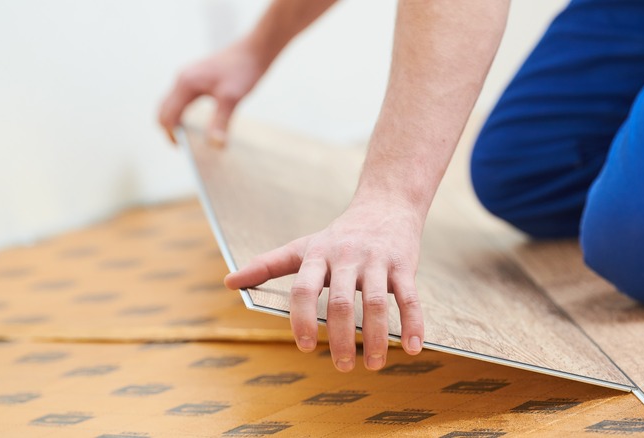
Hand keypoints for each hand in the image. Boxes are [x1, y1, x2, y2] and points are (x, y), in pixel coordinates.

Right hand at [158, 41, 268, 145]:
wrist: (254, 50)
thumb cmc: (243, 70)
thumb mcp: (231, 99)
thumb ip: (220, 122)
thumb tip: (215, 146)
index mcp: (186, 84)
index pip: (168, 115)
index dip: (172, 134)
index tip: (183, 150)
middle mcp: (182, 79)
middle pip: (165, 109)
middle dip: (169, 129)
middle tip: (183, 147)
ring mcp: (188, 77)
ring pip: (171, 104)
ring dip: (175, 121)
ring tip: (186, 138)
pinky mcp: (196, 78)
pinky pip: (181, 99)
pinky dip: (182, 113)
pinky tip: (194, 122)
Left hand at [224, 197, 425, 371]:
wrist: (385, 205)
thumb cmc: (339, 235)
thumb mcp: (302, 246)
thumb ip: (267, 265)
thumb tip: (229, 282)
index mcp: (318, 255)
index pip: (304, 289)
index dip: (302, 319)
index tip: (306, 347)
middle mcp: (347, 257)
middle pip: (342, 302)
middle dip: (342, 338)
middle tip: (342, 366)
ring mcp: (377, 260)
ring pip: (377, 303)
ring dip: (377, 337)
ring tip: (374, 364)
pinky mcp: (403, 264)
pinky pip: (409, 296)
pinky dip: (413, 323)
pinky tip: (414, 347)